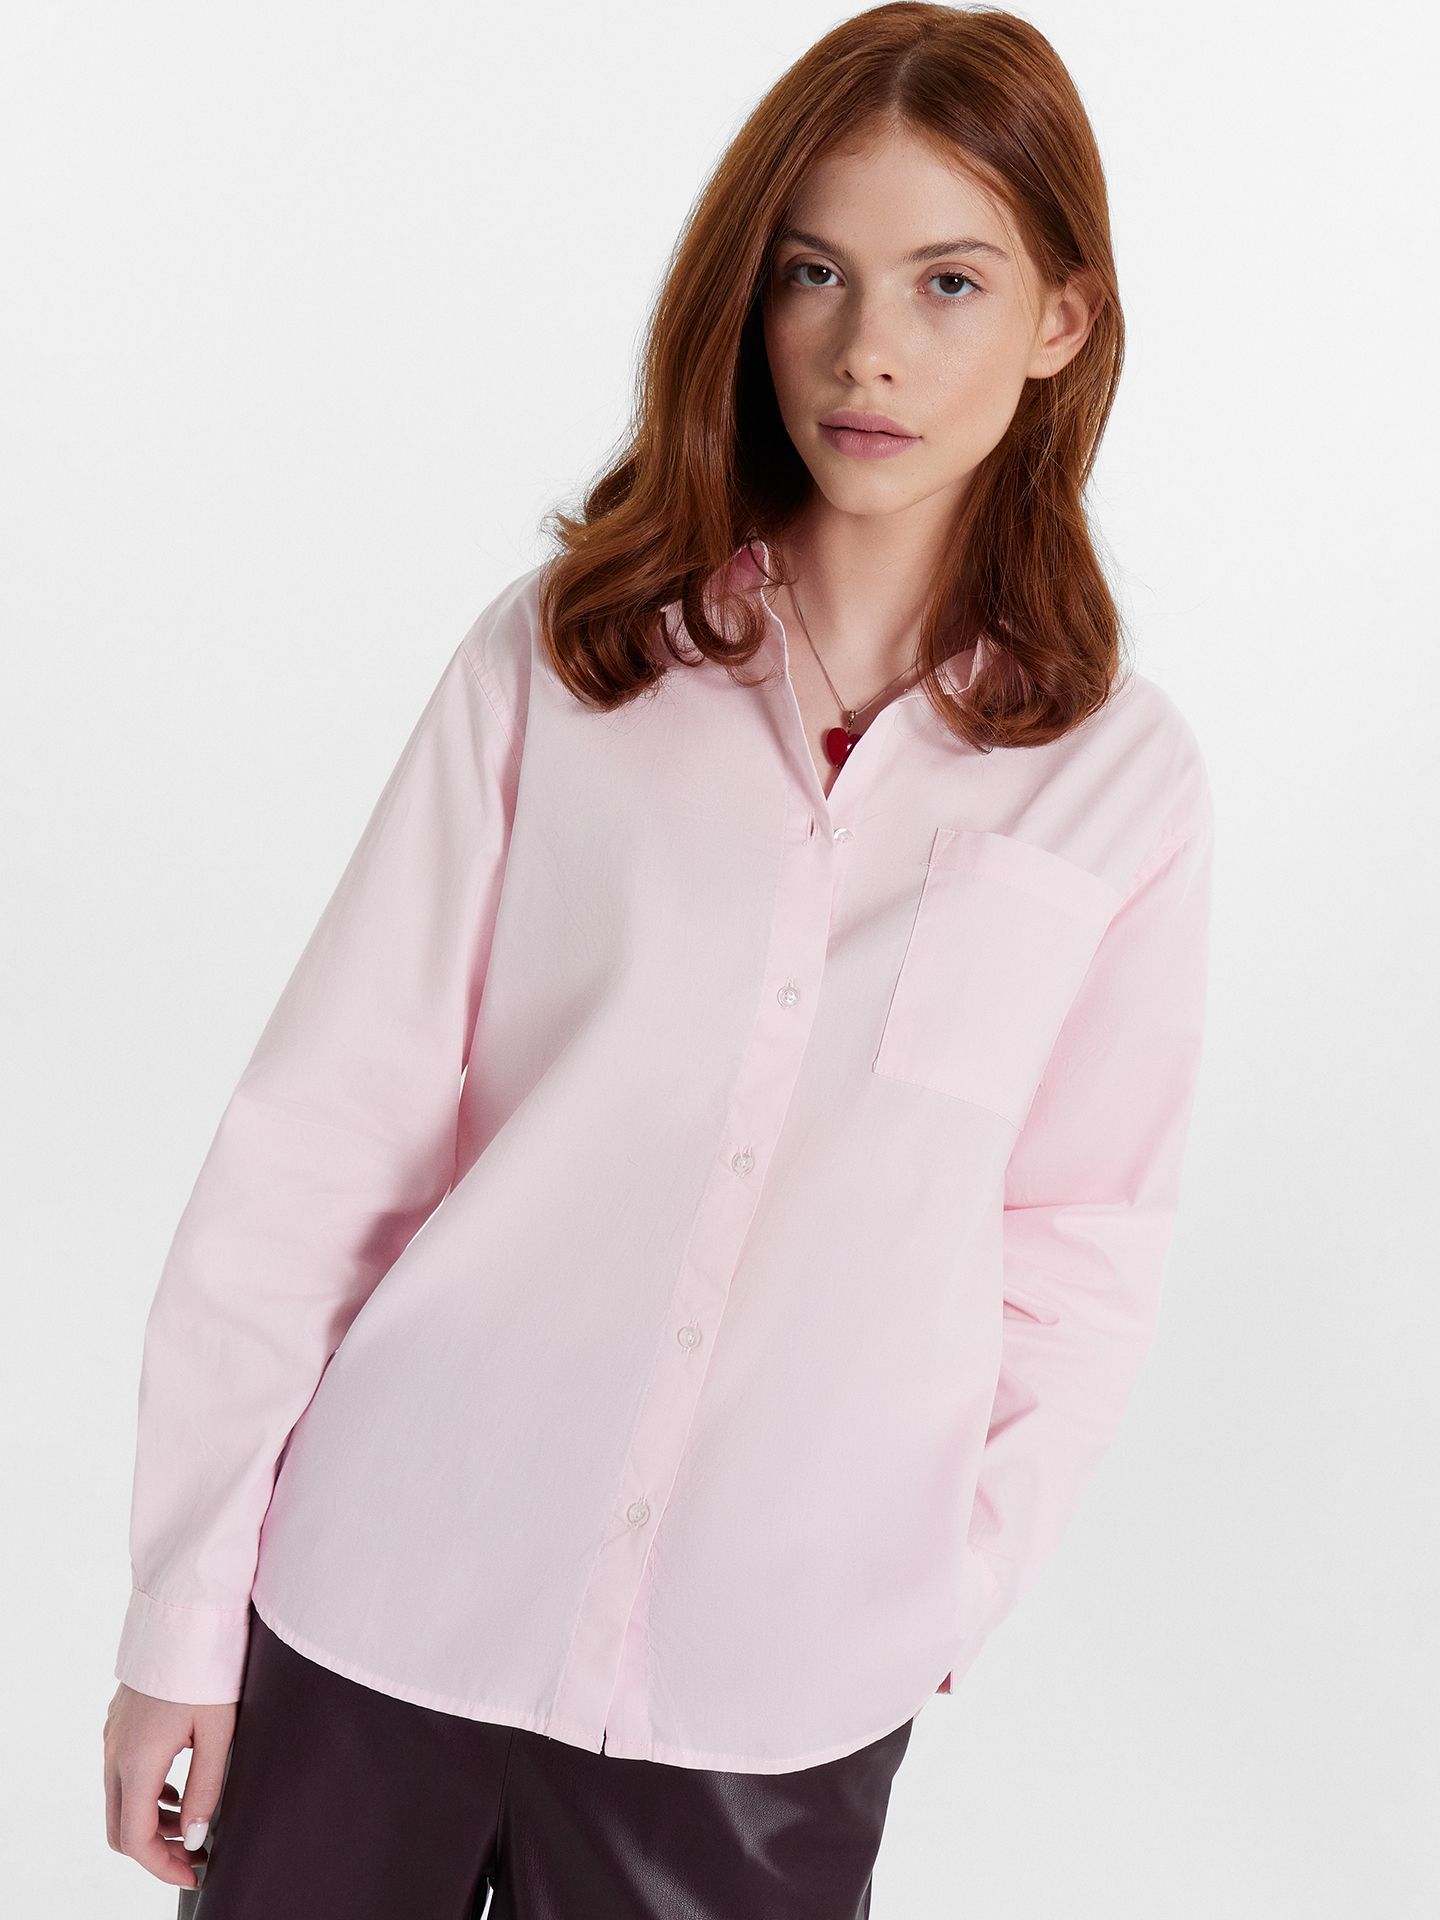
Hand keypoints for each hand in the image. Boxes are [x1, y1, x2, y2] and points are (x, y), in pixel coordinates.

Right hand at [104, 1681, 237, 1888]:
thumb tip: (196, 1838)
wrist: (186, 1611)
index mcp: (137, 1760)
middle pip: (119, 1827)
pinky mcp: (120, 1721)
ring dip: (150, 1822)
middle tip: (196, 1855)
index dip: (164, 1867)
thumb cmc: (208, 1666)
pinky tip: (179, 1787)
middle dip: (155, 1850)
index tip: (196, 1874)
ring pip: (119, 1801)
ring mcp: (113, 1735)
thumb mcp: (219, 1730)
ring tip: (195, 1821)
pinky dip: (146, 1793)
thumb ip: (206, 1789)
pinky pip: (122, 1773)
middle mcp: (115, 1752)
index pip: (136, 1839)